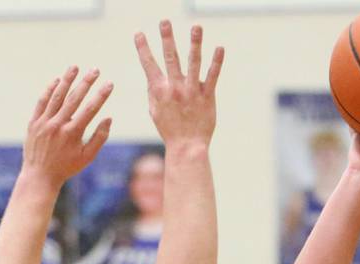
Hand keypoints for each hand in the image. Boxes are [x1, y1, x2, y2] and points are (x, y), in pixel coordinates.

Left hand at [22, 66, 112, 188]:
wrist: (40, 175)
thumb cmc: (67, 167)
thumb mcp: (87, 156)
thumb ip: (99, 137)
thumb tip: (109, 118)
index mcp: (73, 134)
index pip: (90, 109)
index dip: (101, 95)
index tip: (109, 84)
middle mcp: (58, 125)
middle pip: (74, 98)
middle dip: (86, 82)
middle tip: (96, 70)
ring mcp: (44, 122)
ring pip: (57, 96)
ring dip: (67, 80)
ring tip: (75, 67)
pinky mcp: (34, 122)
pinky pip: (42, 102)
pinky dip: (50, 90)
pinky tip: (58, 80)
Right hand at [135, 21, 223, 148]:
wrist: (187, 146)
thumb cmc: (169, 129)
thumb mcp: (154, 111)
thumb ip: (153, 92)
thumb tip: (152, 77)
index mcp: (160, 91)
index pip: (149, 65)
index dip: (143, 48)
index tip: (139, 33)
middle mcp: (175, 88)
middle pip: (170, 58)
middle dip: (167, 38)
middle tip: (164, 21)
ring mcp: (192, 91)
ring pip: (193, 63)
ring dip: (195, 43)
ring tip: (196, 27)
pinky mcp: (207, 97)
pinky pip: (212, 76)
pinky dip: (216, 62)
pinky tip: (220, 48)